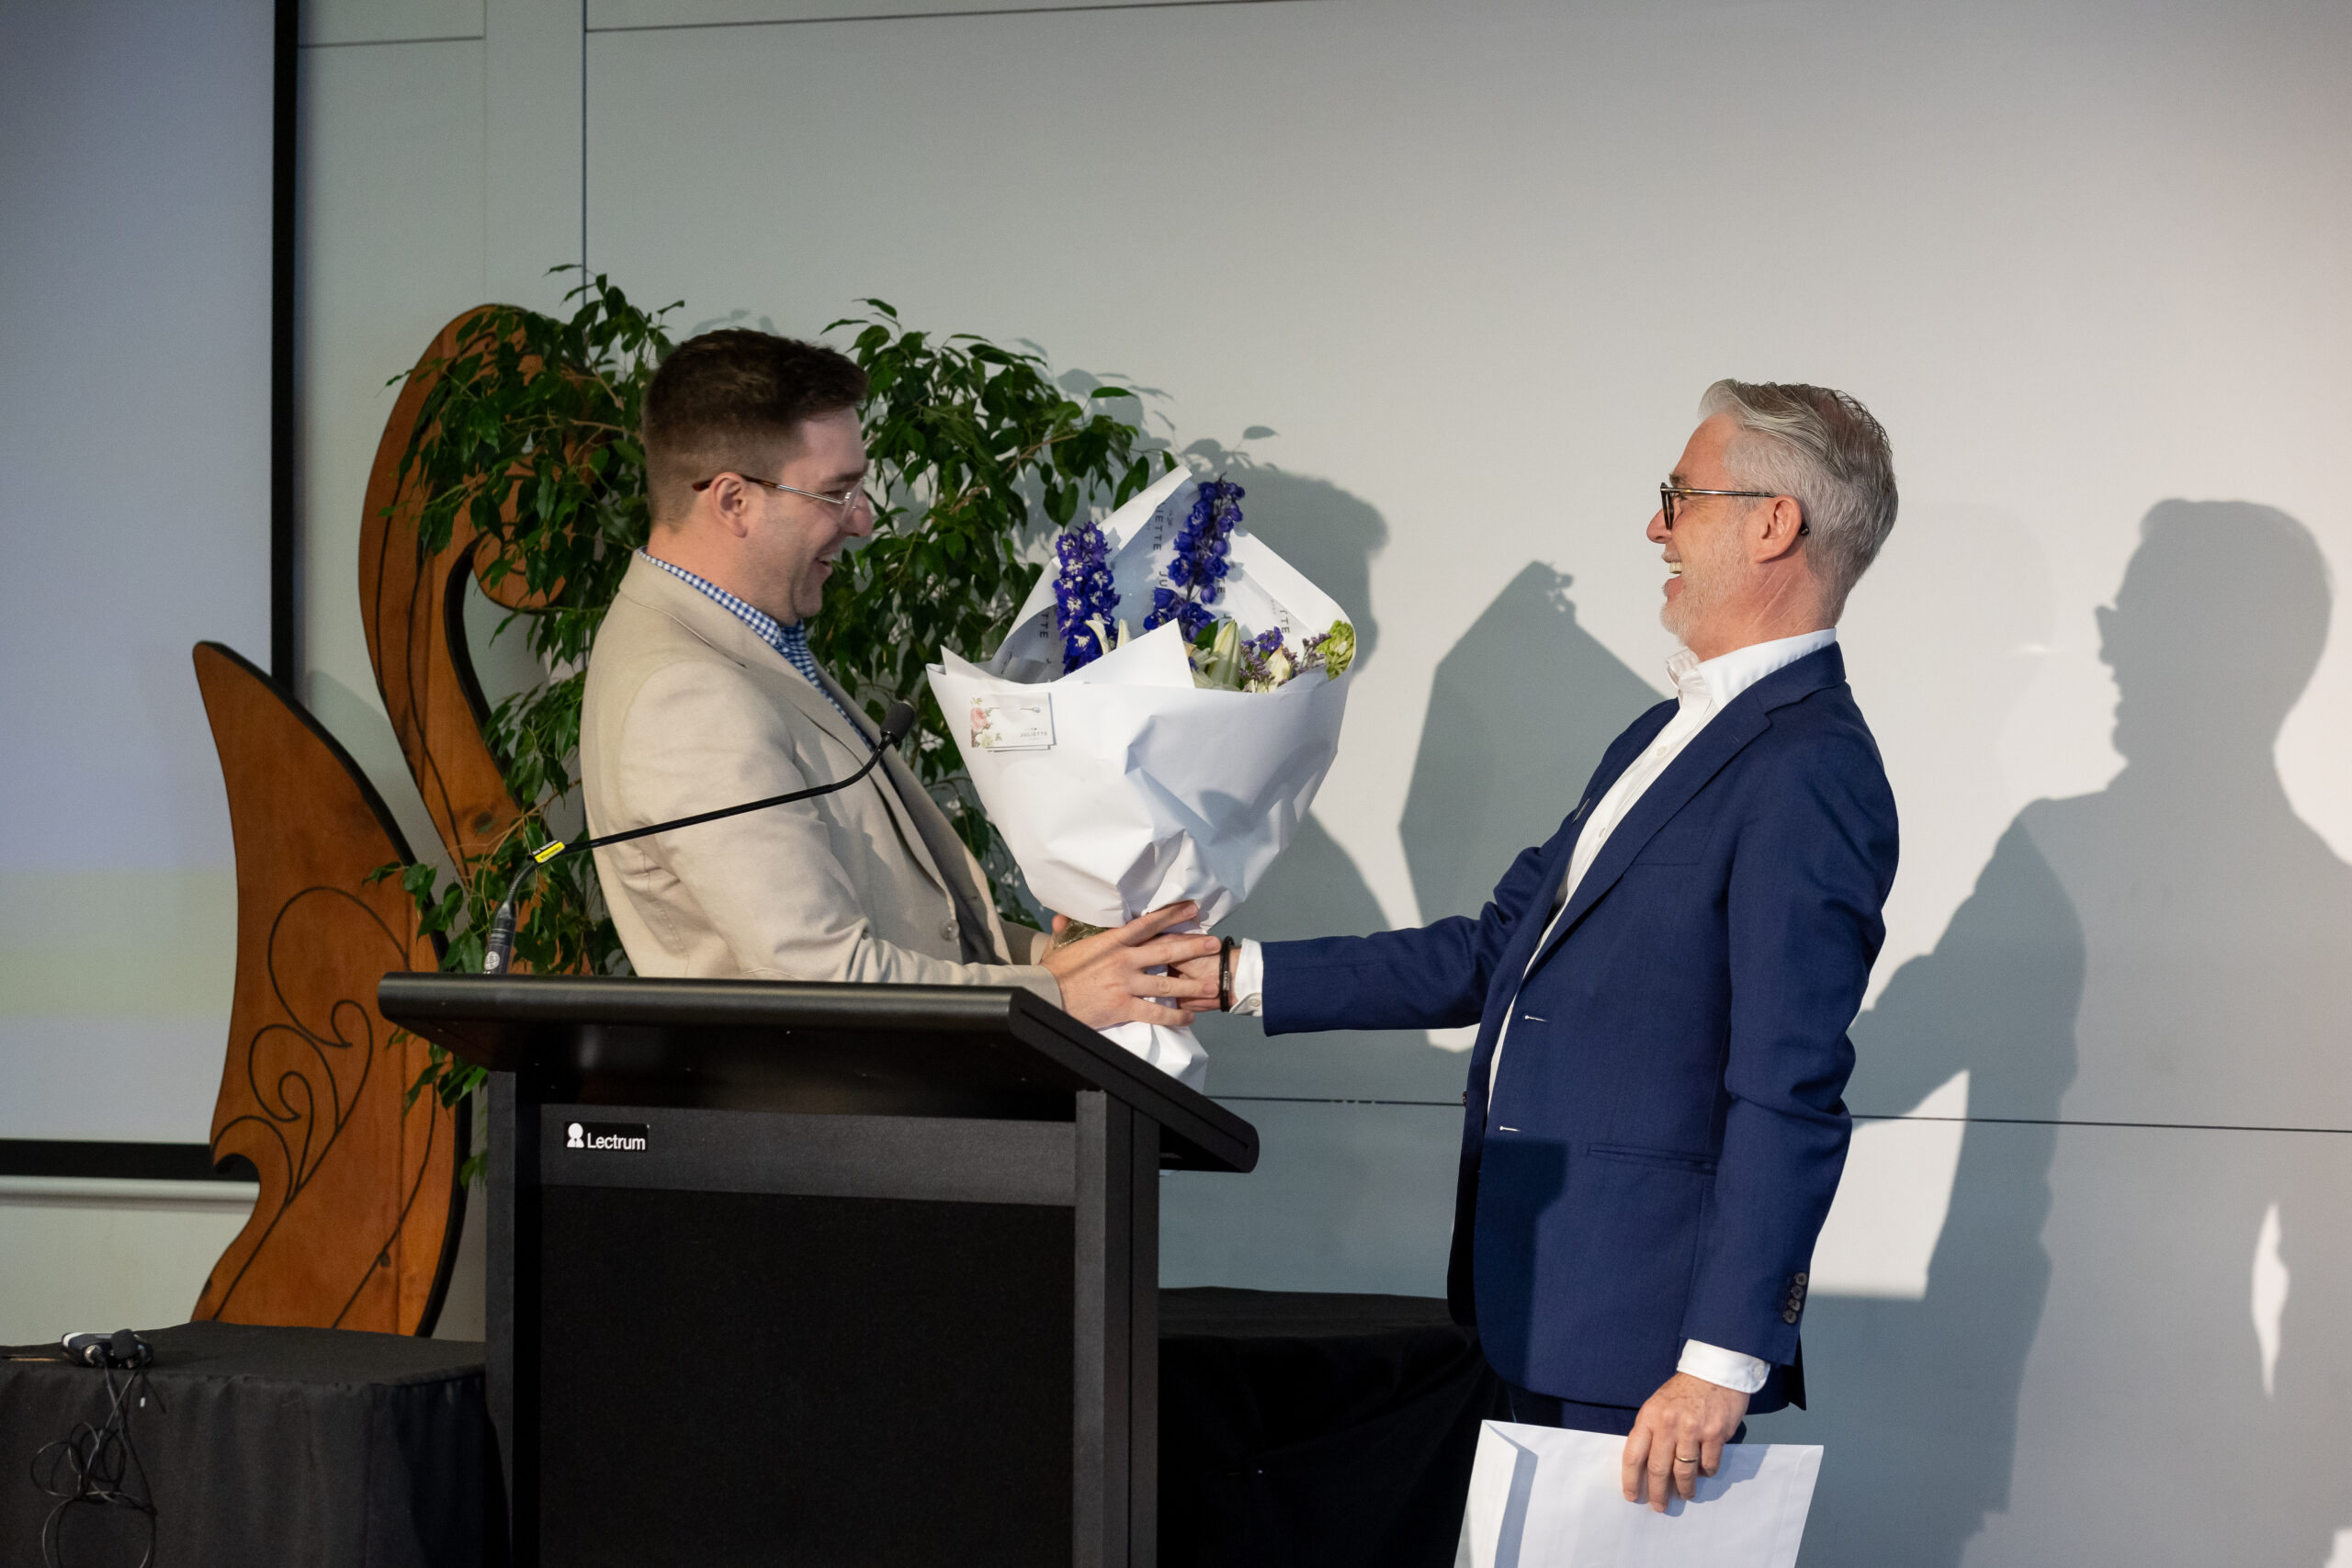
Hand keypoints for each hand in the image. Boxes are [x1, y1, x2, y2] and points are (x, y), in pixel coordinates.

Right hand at [1040, 902, 1220, 1030]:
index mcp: (1112, 942)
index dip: (1172, 915)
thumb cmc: (1054, 971)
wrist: (1045, 996)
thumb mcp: (1062, 944)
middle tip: (1214, 944)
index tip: (1192, 909)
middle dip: (1193, 947)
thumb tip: (1061, 917)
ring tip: (1210, 985)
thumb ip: (1068, 929)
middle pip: (1166, 951)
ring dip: (1191, 985)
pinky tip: (1188, 1016)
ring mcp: (1125, 984)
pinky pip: (1155, 1013)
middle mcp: (1123, 960)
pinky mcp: (1123, 1007)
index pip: (1148, 924)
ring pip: (1166, 984)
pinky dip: (1174, 1015)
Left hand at [1621, 1372, 1749, 1510]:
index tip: (1632, 1496)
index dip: (1630, 1479)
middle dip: (1657, 1493)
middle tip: (1659, 1506)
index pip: (1633, 1454)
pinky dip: (1706, 1473)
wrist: (1714, 1371)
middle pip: (1658, 1469)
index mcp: (1649, 1417)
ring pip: (1684, 1472)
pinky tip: (1704, 1473)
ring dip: (1684, 1489)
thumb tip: (1647, 1465)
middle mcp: (1668, 1424)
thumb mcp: (1658, 1405)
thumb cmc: (1683, 1390)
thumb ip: (1651, 1431)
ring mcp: (1693, 1430)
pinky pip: (1708, 1465)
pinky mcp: (1715, 1434)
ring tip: (1685, 1495)